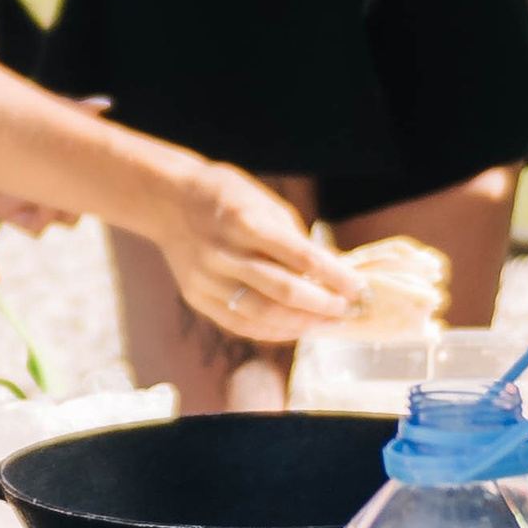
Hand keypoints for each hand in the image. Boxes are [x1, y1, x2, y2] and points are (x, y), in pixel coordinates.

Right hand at [157, 164, 359, 341]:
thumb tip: (330, 273)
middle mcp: (223, 253)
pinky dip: (274, 330)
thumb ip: (293, 239)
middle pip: (283, 291)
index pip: (301, 257)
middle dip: (323, 305)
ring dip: (302, 324)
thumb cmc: (226, 196)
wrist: (167, 202)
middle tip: (349, 310)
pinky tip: (297, 328)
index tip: (359, 288)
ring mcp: (206, 279)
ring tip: (329, 324)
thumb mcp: (264, 202)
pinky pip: (241, 324)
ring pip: (262, 314)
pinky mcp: (197, 297)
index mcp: (244, 221)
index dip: (335, 276)